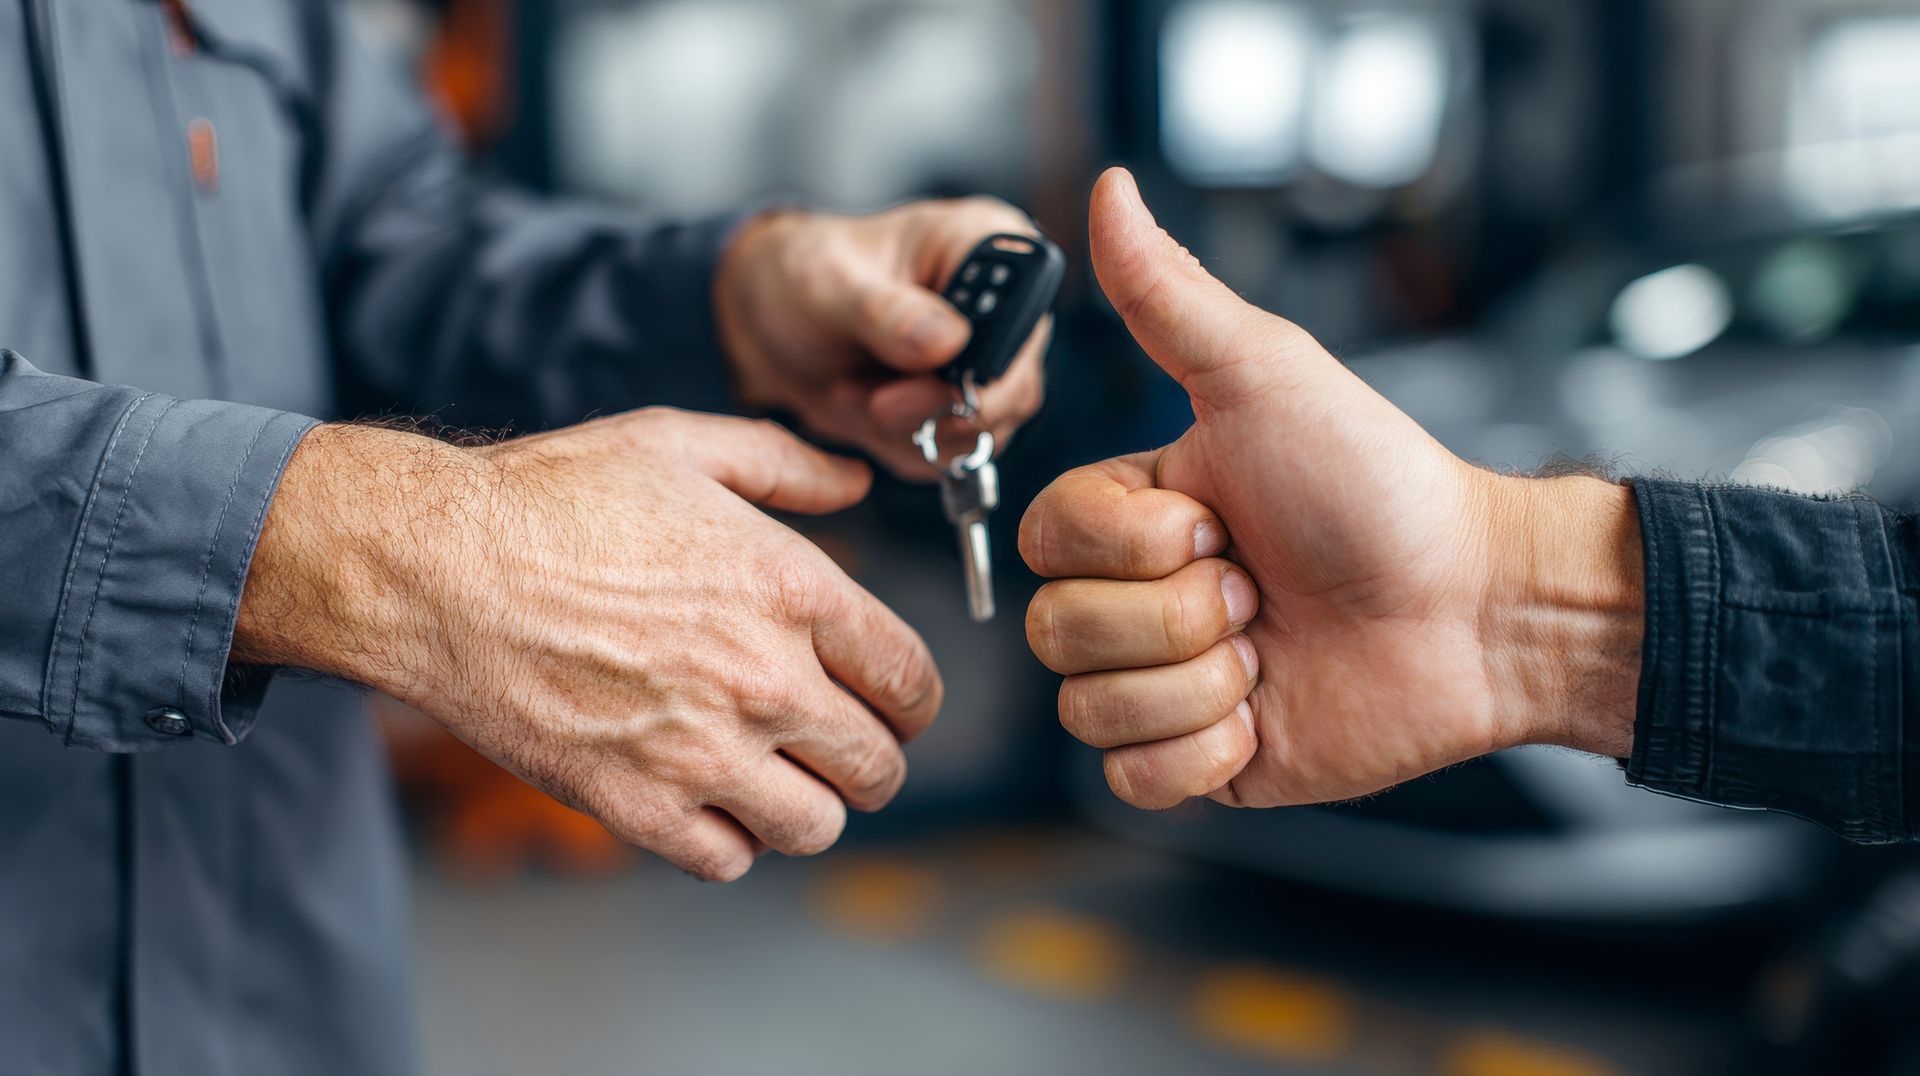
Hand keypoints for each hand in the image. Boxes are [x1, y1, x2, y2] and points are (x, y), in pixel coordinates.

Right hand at [235, 409, 940, 880]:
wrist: (432, 569)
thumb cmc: (549, 500)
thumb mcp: (679, 444)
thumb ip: (787, 466)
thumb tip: (858, 483)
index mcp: (790, 589)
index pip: (910, 679)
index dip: (913, 697)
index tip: (894, 701)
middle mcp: (763, 679)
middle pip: (879, 766)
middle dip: (872, 757)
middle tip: (842, 745)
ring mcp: (701, 753)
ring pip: (817, 827)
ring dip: (809, 805)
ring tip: (778, 776)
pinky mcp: (636, 807)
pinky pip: (729, 860)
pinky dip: (730, 839)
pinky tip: (707, 797)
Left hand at [714, 199, 1050, 475]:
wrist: (770, 324)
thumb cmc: (802, 275)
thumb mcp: (828, 284)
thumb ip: (885, 312)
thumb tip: (948, 342)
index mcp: (987, 243)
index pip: (1027, 311)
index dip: (988, 359)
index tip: (927, 377)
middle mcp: (1003, 306)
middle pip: (1014, 386)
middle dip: (936, 407)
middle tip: (874, 402)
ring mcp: (990, 363)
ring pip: (986, 430)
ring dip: (911, 430)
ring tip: (853, 392)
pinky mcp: (967, 409)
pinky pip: (954, 455)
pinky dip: (902, 447)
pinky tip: (863, 408)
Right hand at [1018, 169, 1643, 810]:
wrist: (1476, 605)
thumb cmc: (1377, 484)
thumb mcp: (1264, 376)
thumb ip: (1168, 296)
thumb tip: (1106, 188)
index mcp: (1135, 513)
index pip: (1047, 540)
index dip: (1134, 543)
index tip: (1225, 521)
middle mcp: (1138, 599)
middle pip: (1058, 630)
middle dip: (1178, 615)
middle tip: (1263, 590)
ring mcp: (1167, 684)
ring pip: (1089, 710)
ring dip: (1199, 682)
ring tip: (1274, 649)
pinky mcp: (1203, 761)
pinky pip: (1134, 780)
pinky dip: (1205, 751)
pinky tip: (1266, 712)